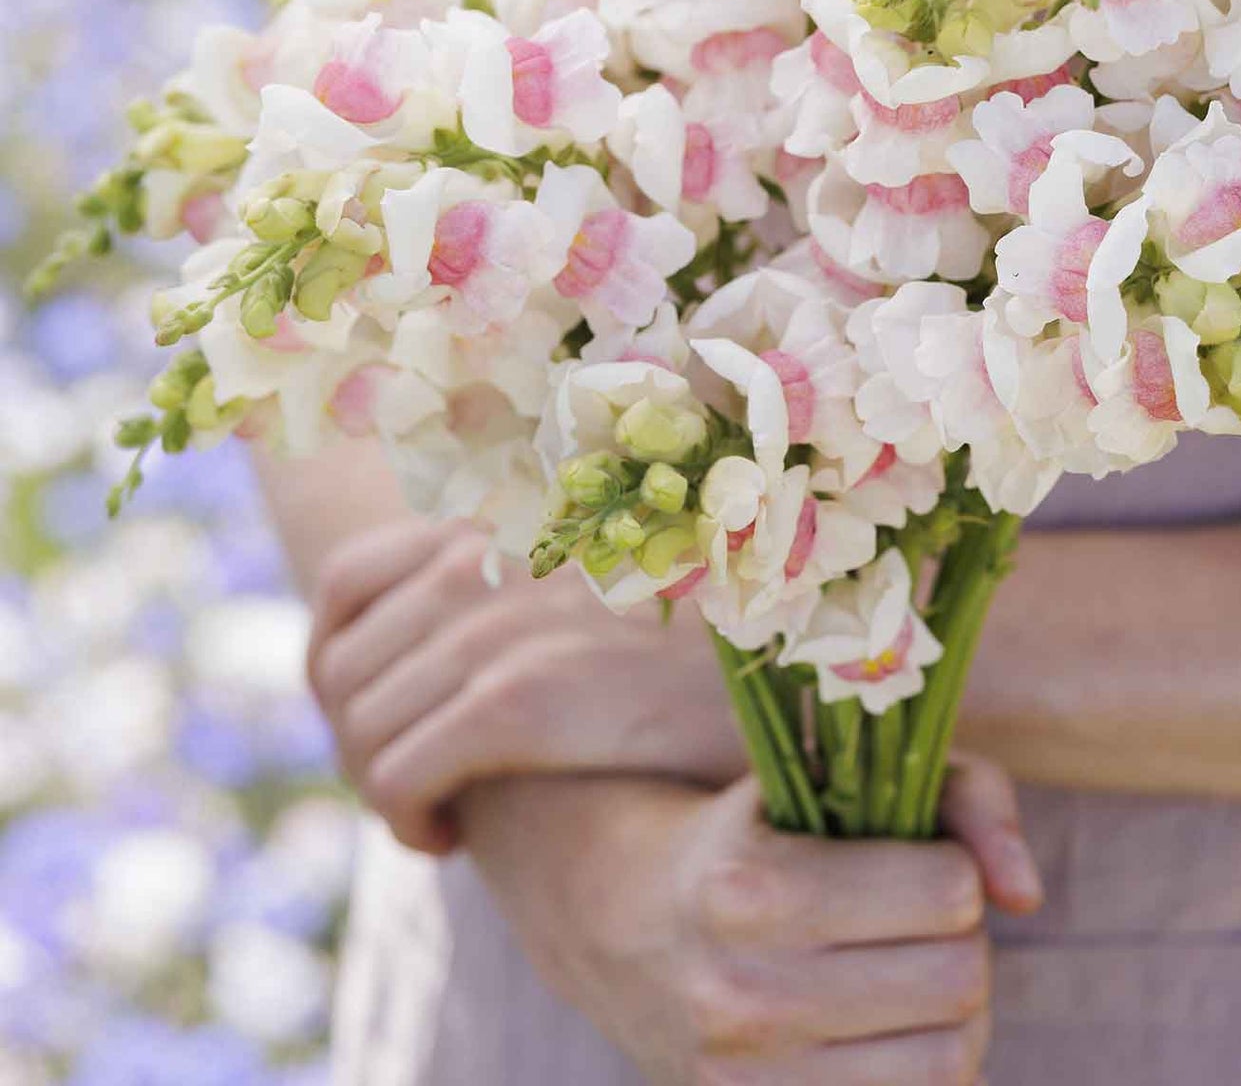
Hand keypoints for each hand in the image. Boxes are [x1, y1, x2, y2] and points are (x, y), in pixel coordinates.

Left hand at [307, 516, 741, 850]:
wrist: (787, 666)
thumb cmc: (706, 629)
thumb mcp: (605, 564)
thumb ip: (525, 570)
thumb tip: (438, 624)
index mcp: (501, 514)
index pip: (350, 577)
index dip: (344, 664)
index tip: (397, 715)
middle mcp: (487, 554)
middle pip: (342, 668)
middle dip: (363, 740)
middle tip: (420, 783)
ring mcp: (499, 624)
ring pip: (364, 729)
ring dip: (384, 785)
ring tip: (439, 810)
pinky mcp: (519, 701)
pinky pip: (398, 774)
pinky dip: (407, 817)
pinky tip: (451, 836)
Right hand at [461, 762, 1042, 1083]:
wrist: (623, 922)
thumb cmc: (760, 830)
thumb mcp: (838, 775)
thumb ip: (960, 797)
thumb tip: (1027, 893)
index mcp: (753, 889)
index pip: (947, 890)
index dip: (952, 868)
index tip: (914, 860)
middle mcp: (741, 994)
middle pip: (960, 981)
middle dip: (961, 940)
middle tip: (917, 920)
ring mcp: (746, 1080)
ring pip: (951, 1062)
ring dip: (954, 1014)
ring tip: (908, 975)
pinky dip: (924, 1067)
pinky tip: (888, 1030)